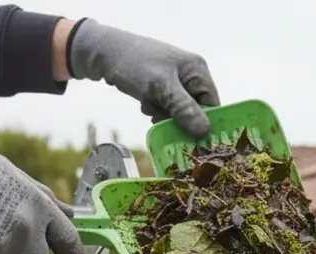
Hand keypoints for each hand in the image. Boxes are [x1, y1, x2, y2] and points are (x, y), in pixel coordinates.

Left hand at [67, 19, 219, 136]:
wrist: (103, 53)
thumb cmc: (134, 64)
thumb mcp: (161, 88)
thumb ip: (184, 109)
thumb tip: (204, 131)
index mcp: (197, 70)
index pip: (212, 104)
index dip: (204, 123)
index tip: (192, 138)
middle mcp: (190, 75)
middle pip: (196, 110)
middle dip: (178, 118)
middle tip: (161, 117)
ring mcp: (176, 80)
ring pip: (179, 111)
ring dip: (164, 114)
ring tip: (150, 105)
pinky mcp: (162, 86)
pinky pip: (166, 106)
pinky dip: (155, 109)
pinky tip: (145, 101)